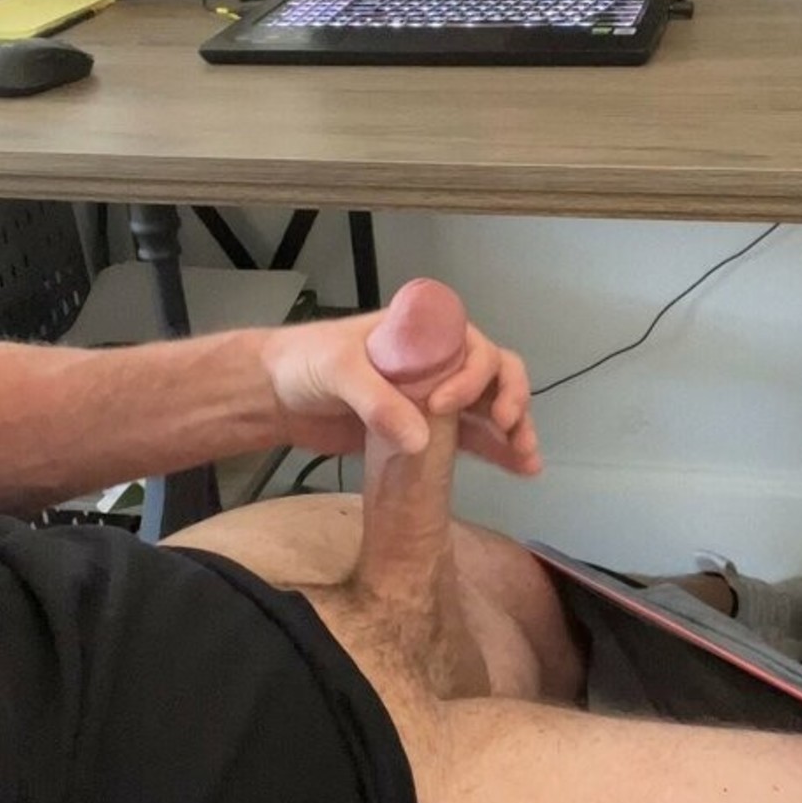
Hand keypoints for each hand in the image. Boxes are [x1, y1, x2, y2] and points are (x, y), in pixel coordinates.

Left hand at [259, 309, 541, 475]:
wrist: (272, 396)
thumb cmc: (303, 365)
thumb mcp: (338, 371)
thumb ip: (376, 401)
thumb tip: (422, 439)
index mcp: (421, 332)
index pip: (471, 343)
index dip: (477, 373)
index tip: (446, 404)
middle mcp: (436, 360)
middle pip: (494, 373)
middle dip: (511, 400)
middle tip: (508, 430)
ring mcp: (433, 395)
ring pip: (490, 407)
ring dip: (515, 430)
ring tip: (529, 461)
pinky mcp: (425, 429)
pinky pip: (471, 437)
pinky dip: (496, 451)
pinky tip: (519, 470)